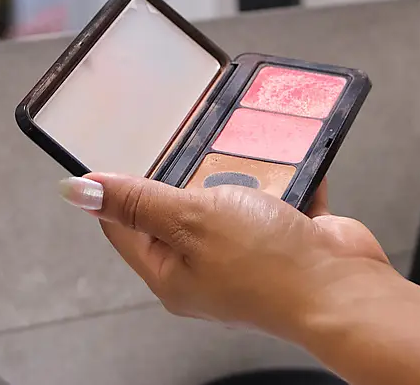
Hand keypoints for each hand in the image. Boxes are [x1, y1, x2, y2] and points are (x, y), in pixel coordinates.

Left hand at [66, 173, 391, 340]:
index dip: (118, 185)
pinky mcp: (287, 237)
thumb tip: (76, 191)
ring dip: (239, 169)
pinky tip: (284, 153)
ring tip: (239, 141)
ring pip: (232, 197)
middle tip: (188, 133)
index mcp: (170, 272)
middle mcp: (205, 268)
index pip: (124, 224)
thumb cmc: (267, 264)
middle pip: (179, 207)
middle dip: (187, 169)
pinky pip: (279, 195)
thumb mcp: (189, 219)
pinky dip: (284, 175)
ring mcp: (248, 254)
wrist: (344, 287)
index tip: (121, 142)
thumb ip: (137, 200)